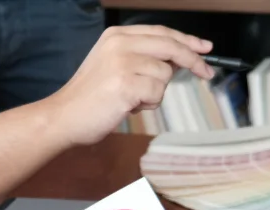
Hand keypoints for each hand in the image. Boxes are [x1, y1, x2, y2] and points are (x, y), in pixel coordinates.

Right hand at [45, 25, 213, 145]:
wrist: (64, 117)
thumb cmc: (90, 98)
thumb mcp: (114, 66)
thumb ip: (142, 58)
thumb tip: (179, 61)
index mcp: (117, 35)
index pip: (161, 33)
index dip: (187, 41)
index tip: (205, 48)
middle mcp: (120, 44)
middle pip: (171, 47)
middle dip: (193, 61)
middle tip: (206, 73)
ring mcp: (123, 63)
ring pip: (164, 75)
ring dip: (154, 93)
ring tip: (131, 100)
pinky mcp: (126, 84)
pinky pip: (156, 94)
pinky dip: (147, 105)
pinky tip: (127, 106)